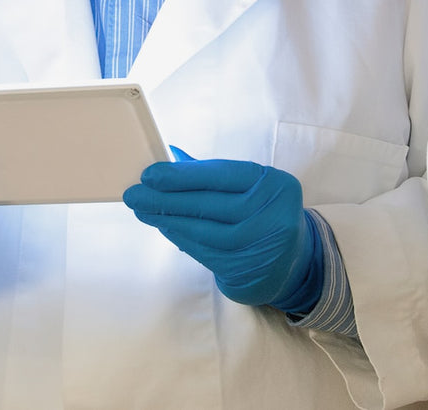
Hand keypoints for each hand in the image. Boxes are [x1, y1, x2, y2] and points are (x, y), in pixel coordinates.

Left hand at [123, 154, 322, 311]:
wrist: (293, 263)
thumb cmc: (263, 213)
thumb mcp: (251, 187)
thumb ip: (214, 173)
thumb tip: (171, 156)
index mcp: (274, 184)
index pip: (221, 175)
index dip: (183, 176)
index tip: (150, 175)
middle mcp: (273, 215)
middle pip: (209, 204)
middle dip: (166, 199)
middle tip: (134, 195)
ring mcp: (261, 246)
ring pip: (204, 231)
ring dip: (167, 220)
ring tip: (142, 211)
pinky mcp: (247, 270)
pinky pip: (204, 252)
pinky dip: (180, 238)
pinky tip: (163, 227)